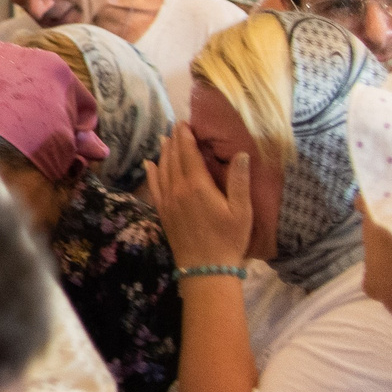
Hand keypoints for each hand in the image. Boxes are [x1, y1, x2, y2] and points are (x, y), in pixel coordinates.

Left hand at [146, 121, 253, 271]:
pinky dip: (152, 173)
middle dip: (174, 141)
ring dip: (163, 153)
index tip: (185, 123)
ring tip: (164, 139)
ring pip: (162, 170)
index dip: (186, 137)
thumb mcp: (241, 211)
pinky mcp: (163, 212)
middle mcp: (178, 190)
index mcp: (197, 186)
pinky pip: (154, 187)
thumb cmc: (229, 239)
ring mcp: (167, 201)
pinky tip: (149, 165)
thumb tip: (241, 154)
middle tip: (176, 126)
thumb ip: (239, 181)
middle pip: (173, 159)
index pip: (188, 154)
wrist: (205, 268)